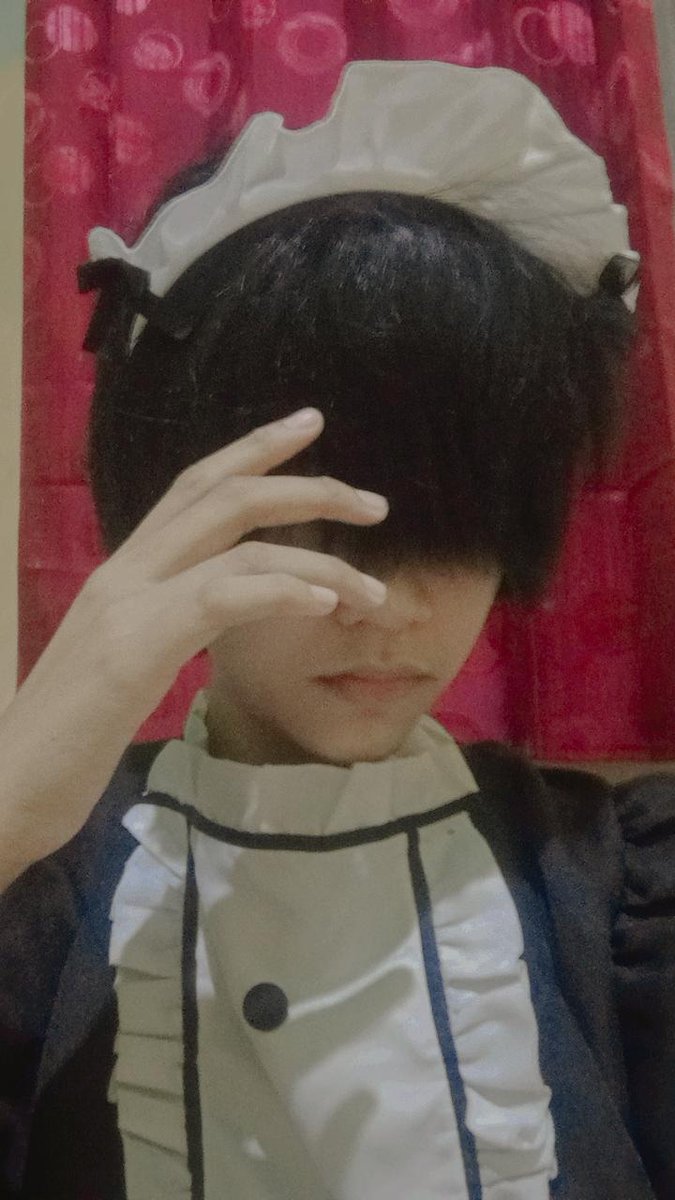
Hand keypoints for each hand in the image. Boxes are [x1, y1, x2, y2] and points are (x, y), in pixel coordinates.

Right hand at [0, 407, 390, 883]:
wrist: (1, 789)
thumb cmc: (63, 742)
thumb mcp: (124, 670)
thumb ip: (167, 629)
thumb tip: (219, 616)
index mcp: (123, 577)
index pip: (192, 491)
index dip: (252, 452)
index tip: (307, 428)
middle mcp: (123, 574)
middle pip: (221, 494)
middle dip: (307, 487)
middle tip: (375, 502)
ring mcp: (125, 605)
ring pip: (236, 543)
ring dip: (320, 561)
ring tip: (375, 592)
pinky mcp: (133, 647)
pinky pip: (219, 597)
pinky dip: (280, 589)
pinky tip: (325, 602)